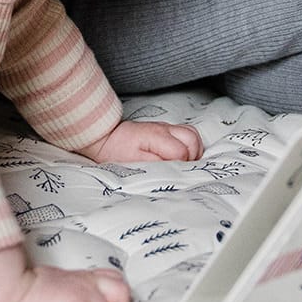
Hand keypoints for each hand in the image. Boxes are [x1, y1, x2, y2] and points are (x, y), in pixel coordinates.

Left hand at [87, 119, 202, 162]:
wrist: (108, 137)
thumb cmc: (117, 150)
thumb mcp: (132, 162)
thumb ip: (155, 165)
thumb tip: (174, 169)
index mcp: (156, 136)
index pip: (180, 151)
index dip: (180, 165)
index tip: (173, 174)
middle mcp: (165, 128)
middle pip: (192, 139)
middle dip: (192, 156)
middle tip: (182, 169)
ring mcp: (167, 127)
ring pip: (193, 135)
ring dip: (193, 150)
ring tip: (184, 163)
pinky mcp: (167, 129)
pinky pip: (188, 134)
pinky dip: (190, 145)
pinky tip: (183, 156)